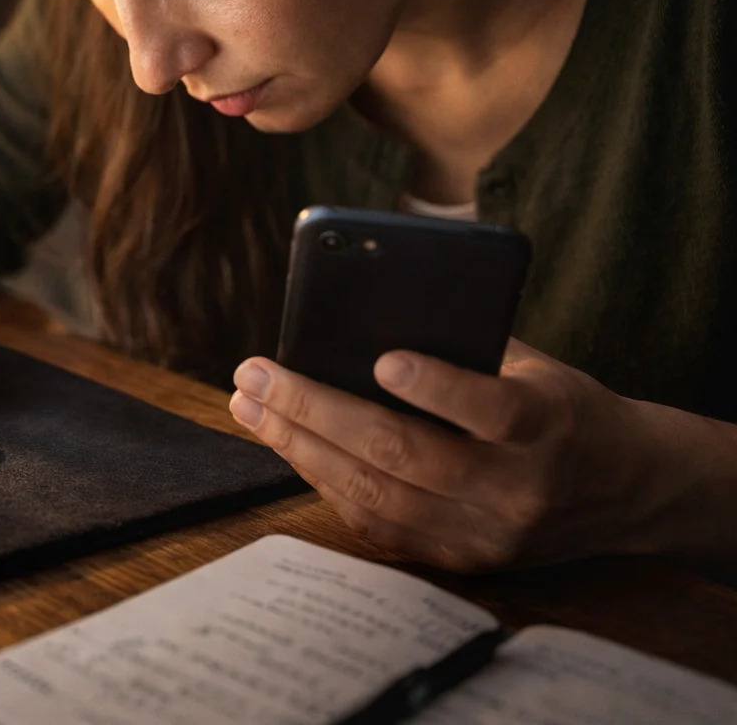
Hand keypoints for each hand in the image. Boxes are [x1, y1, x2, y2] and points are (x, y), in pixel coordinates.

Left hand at [228, 340, 671, 571]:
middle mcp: (519, 490)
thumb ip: (465, 349)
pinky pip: (375, 524)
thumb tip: (360, 317)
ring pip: (376, 495)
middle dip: (315, 410)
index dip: (439, 388)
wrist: (626, 489)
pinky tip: (286, 442)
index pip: (495, 410)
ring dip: (300, 446)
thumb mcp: (535, 368)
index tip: (382, 359)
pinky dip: (323, 480)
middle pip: (405, 455)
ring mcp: (487, 536)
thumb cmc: (560, 406)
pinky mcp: (460, 561)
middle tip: (254, 374)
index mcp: (550, 427)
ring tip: (250, 405)